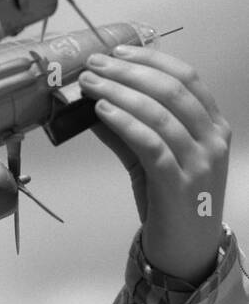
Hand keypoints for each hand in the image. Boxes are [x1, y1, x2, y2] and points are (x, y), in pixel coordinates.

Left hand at [79, 47, 230, 283]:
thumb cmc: (170, 201)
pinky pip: (151, 144)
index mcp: (214, 125)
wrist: (186, 252)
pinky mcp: (180, 184)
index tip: (117, 52)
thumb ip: (127, 128)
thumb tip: (92, 99)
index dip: (150, 60)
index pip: (186, 77)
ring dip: (119, 93)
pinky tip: (101, 111)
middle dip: (128, 72)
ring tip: (89, 85)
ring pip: (159, 113)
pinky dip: (124, 122)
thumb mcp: (151, 157)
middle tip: (94, 65)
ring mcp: (200, 162)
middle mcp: (213, 139)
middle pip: (171, 90)